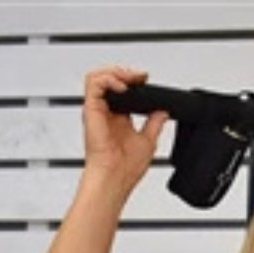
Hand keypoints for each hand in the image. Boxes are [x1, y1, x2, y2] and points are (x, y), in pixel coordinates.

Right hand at [81, 65, 169, 190]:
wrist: (116, 178)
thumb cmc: (126, 168)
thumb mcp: (148, 141)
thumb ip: (154, 124)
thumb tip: (163, 111)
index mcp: (118, 118)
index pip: (121, 90)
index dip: (132, 82)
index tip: (146, 80)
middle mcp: (105, 112)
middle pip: (108, 79)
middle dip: (125, 72)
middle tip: (141, 76)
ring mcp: (97, 110)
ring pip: (98, 76)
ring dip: (116, 72)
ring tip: (131, 78)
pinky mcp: (90, 109)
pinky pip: (94, 83)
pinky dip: (109, 79)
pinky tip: (123, 87)